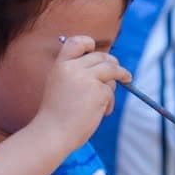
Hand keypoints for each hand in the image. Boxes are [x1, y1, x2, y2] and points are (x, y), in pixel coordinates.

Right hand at [34, 35, 131, 151]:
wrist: (53, 133)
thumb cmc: (56, 114)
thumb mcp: (59, 85)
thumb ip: (75, 72)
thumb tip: (104, 65)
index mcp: (60, 65)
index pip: (76, 41)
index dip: (89, 43)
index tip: (95, 50)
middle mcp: (73, 68)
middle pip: (101, 57)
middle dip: (113, 65)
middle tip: (121, 74)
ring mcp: (87, 79)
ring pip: (111, 71)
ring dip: (117, 81)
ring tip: (108, 101)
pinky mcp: (98, 92)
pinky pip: (111, 91)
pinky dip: (110, 102)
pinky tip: (103, 113)